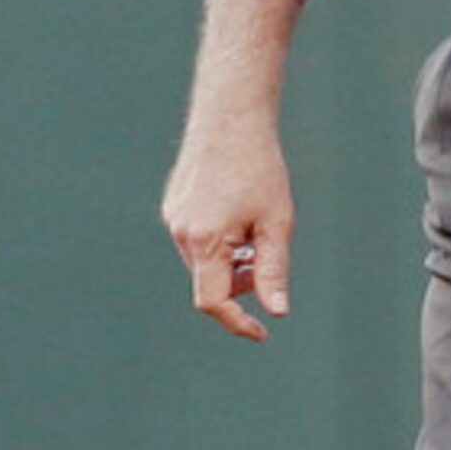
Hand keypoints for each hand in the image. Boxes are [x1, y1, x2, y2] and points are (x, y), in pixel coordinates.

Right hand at [161, 115, 295, 342]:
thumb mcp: (276, 223)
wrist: (230, 116)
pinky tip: (239, 214)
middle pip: (210, 282)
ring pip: (204, 263)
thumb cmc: (258, 167)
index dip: (237, 322)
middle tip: (266, 259)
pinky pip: (196, 241)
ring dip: (231, 263)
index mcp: (205, 241)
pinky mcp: (173, 207)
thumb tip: (276, 310)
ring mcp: (173, 219)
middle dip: (240, 284)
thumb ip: (273, 270)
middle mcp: (181, 233)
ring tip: (256, 232)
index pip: (213, 302)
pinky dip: (220, 244)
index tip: (261, 332)